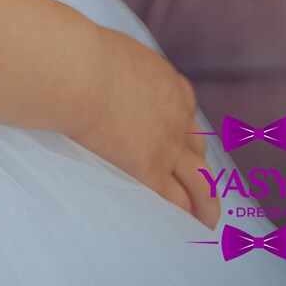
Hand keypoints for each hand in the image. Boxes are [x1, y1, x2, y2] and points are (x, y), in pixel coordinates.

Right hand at [71, 28, 220, 229]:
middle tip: (201, 190)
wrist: (79, 71)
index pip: (188, 113)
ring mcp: (167, 146)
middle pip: (199, 150)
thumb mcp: (113, 54)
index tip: (182, 148)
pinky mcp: (149, 170)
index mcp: (169, 85)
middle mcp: (177, 117)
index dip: (186, 134)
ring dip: (205, 206)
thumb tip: (101, 71)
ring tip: (204, 223)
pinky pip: (174, 202)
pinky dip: (181, 218)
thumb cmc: (82, 55)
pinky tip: (181, 231)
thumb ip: (119, 70)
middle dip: (202, 172)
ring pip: (201, 184)